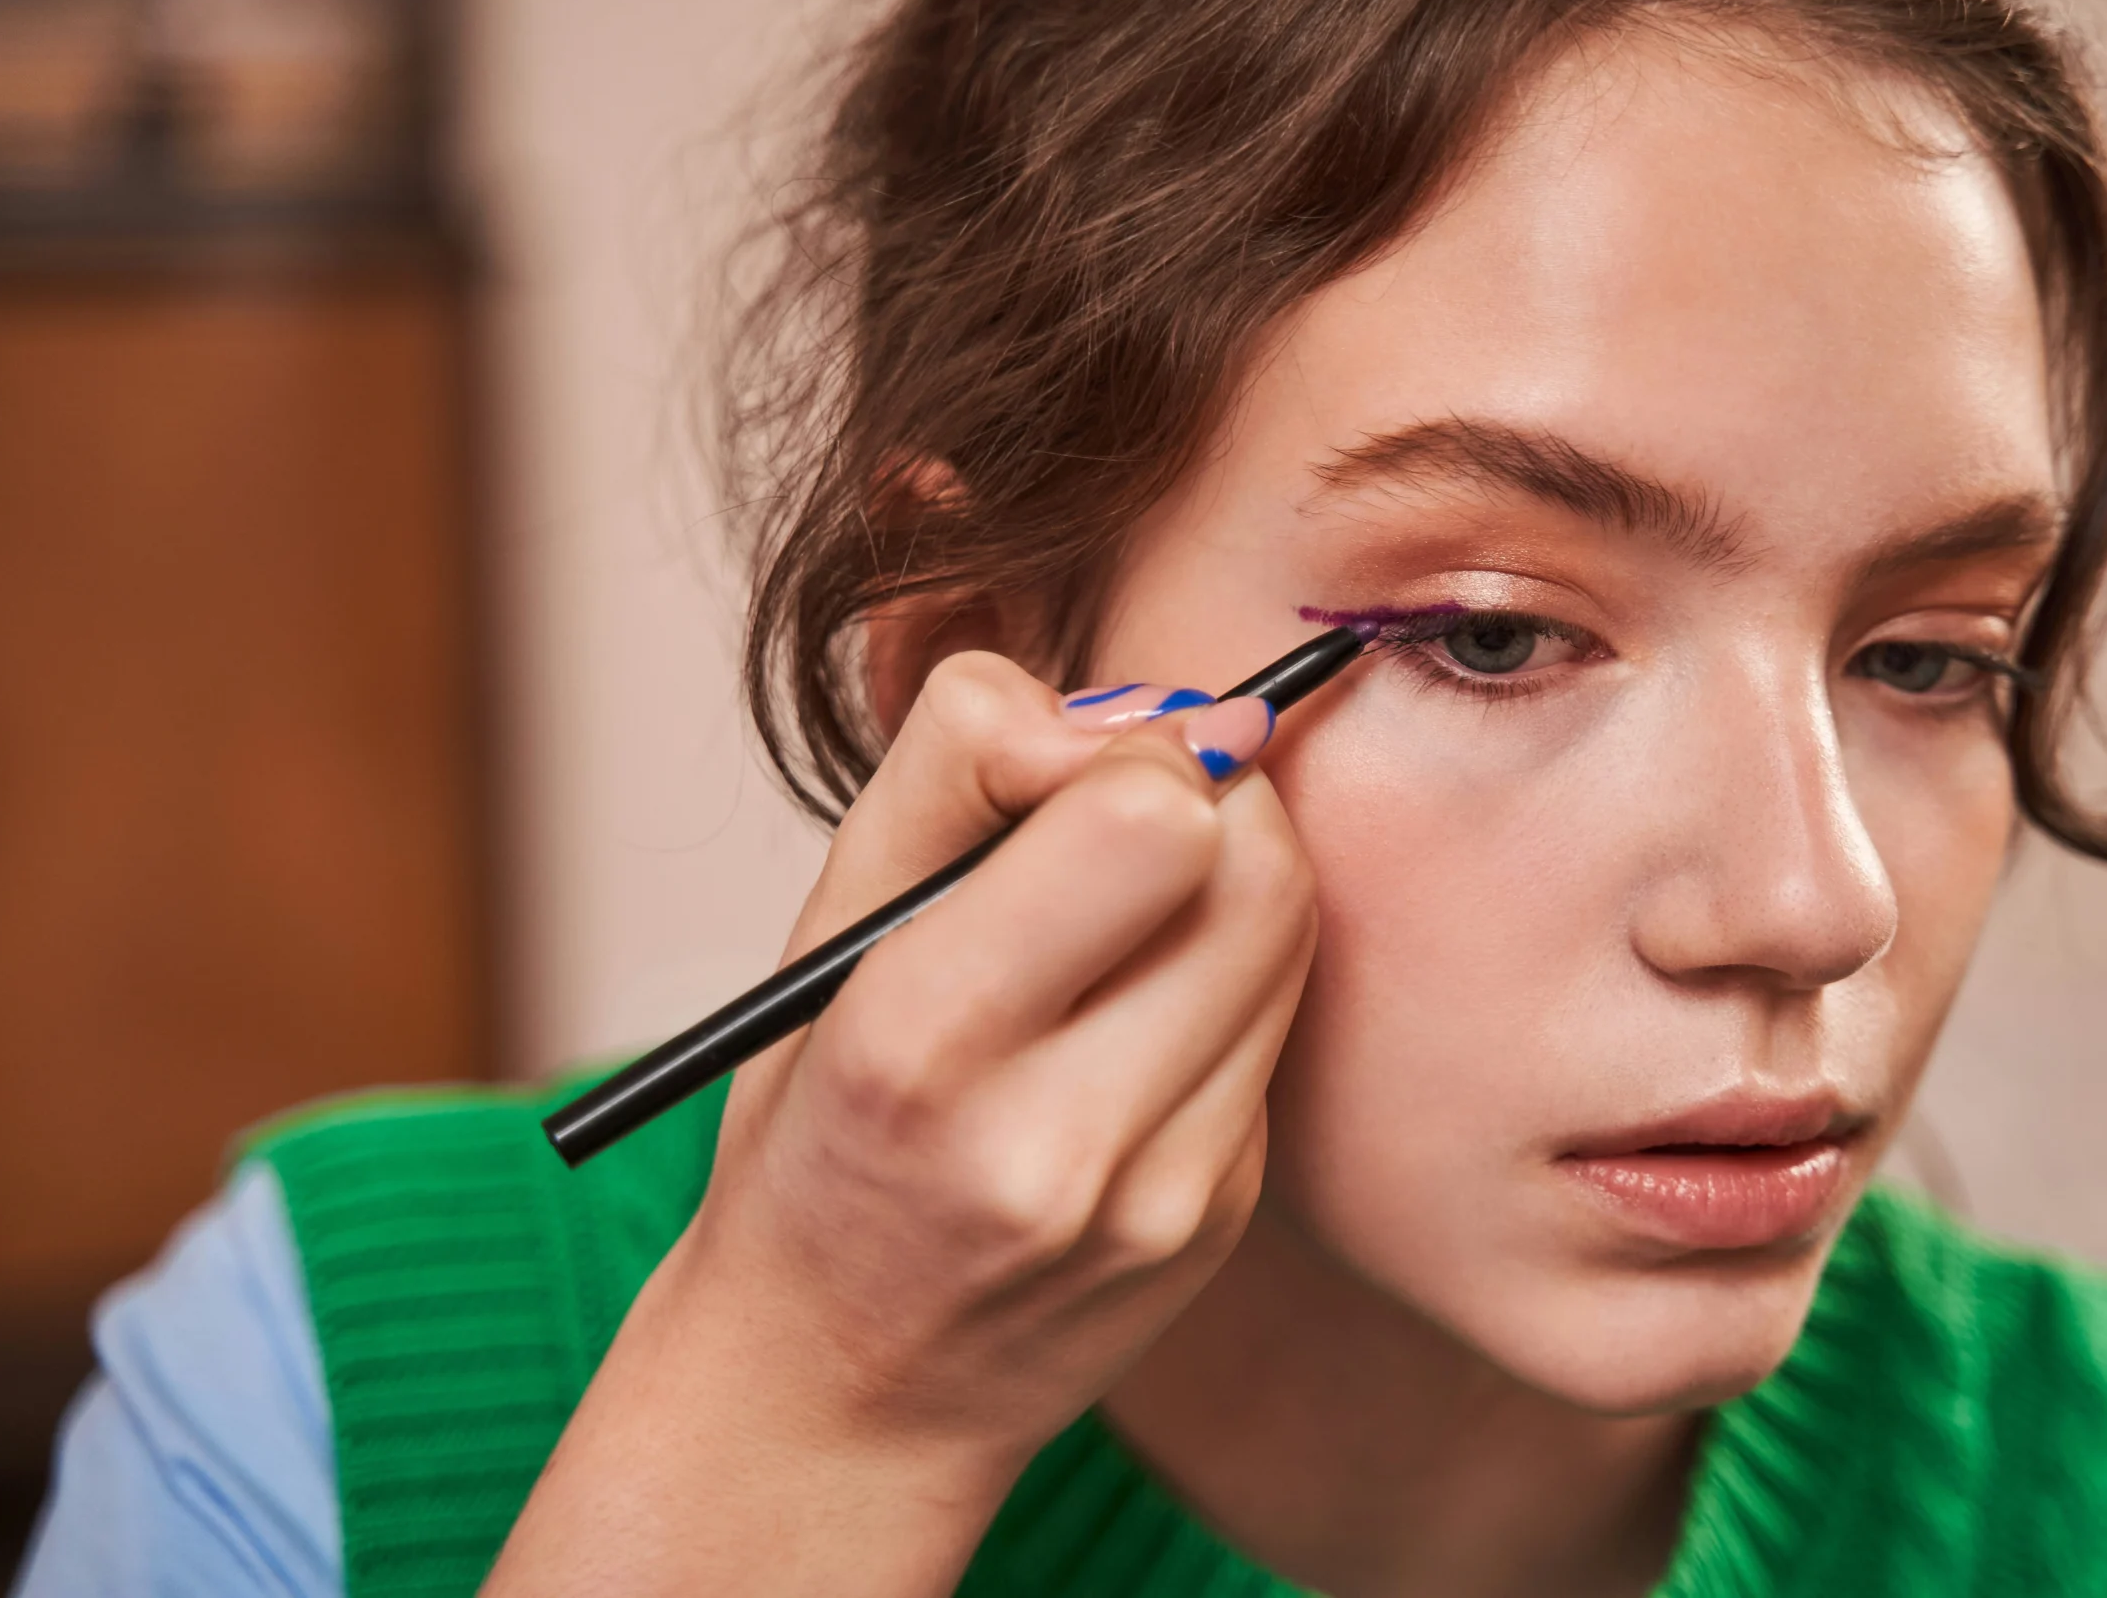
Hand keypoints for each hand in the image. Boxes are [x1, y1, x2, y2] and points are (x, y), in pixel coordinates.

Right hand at [484, 653, 1315, 1596]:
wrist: (842, 1394)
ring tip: (1117, 913)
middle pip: (1256, 861)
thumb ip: (961, 766)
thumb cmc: (818, 1131)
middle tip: (1112, 818)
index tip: (1059, 773)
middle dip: (1200, 796)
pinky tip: (1129, 1019)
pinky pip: (1275, 1024)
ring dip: (1223, 878)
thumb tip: (1151, 712)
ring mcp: (1163, 1197)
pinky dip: (1221, 981)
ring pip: (1288, 930)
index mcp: (920, 1047)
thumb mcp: (824, 934)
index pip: (1150, 817)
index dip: (1126, 749)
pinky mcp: (1223, 1218)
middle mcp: (1057, 1140)